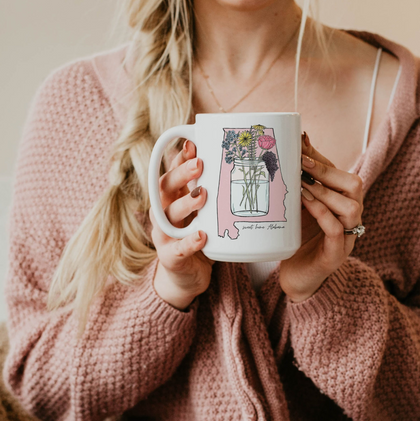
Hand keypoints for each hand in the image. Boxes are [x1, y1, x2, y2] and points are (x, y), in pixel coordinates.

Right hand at [150, 140, 213, 310]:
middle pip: (164, 188)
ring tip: (203, 195)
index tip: (193, 143)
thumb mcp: (210, 214)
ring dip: (185, 203)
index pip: (171, 172)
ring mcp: (165, 236)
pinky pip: (177, 249)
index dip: (179, 157)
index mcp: (174, 199)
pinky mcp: (170, 258)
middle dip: (180, 174)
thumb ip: (221, 195)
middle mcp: (164, 213)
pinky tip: (201, 236)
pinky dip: (189, 242)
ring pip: (167, 215)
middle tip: (199, 163)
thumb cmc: (203, 238)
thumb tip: (256, 170)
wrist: (188, 277)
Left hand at [279, 133, 363, 301]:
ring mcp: (346, 237)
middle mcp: (349, 218)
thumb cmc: (297, 240)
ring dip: (325, 191)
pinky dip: (323, 213)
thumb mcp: (297, 208)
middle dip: (327, 170)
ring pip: (351, 206)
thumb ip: (299, 185)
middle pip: (354, 185)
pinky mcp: (336, 255)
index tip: (301, 142)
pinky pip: (337, 230)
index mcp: (341, 204)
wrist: (296, 277)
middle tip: (302, 162)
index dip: (321, 157)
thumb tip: (290, 151)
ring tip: (302, 184)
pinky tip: (306, 204)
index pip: (338, 173)